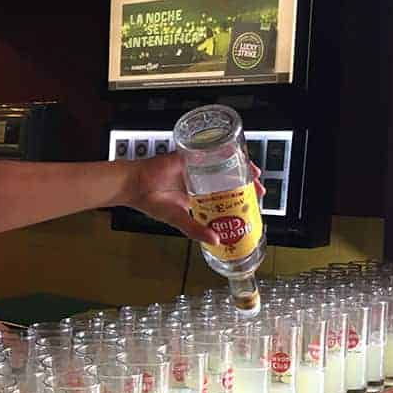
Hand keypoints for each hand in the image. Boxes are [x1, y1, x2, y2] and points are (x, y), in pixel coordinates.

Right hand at [124, 152, 264, 242]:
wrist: (134, 185)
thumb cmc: (150, 202)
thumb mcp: (178, 219)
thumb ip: (196, 230)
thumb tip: (216, 240)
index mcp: (197, 196)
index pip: (223, 196)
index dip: (239, 198)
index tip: (252, 201)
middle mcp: (199, 180)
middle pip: (227, 179)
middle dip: (244, 182)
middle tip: (258, 186)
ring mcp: (195, 167)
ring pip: (222, 165)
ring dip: (238, 167)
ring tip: (252, 172)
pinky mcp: (188, 156)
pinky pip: (207, 151)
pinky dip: (221, 151)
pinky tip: (234, 153)